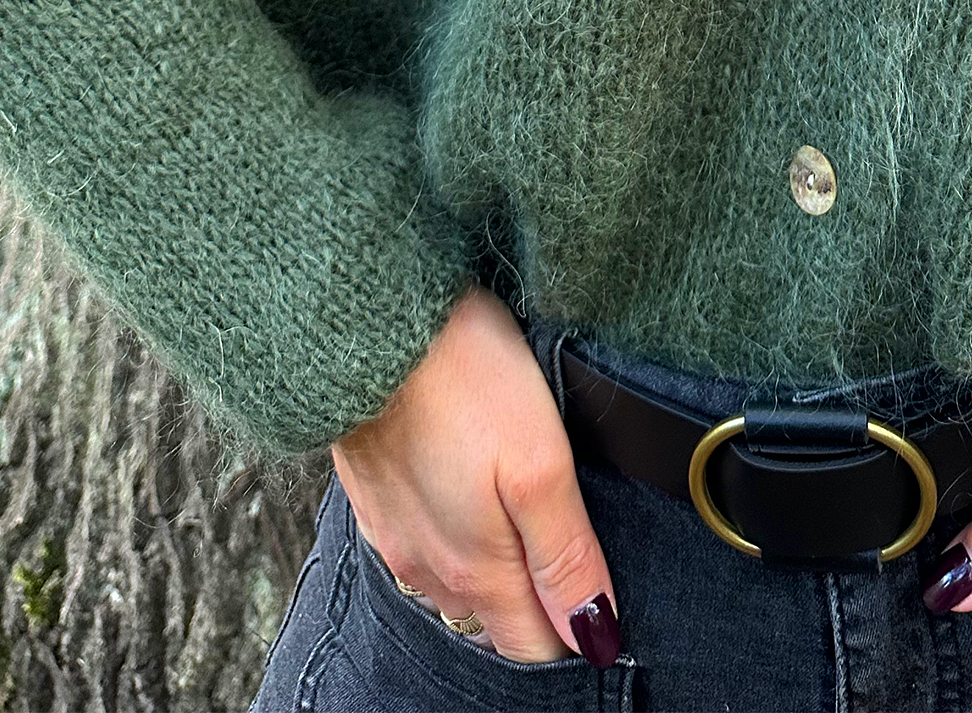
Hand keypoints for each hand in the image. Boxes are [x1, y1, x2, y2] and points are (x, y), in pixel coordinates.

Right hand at [331, 282, 621, 668]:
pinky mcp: (378, 499)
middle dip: (540, 607)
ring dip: (499, 569)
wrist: (365, 323)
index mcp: (478, 573)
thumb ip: (566, 556)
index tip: (606, 600)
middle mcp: (432, 571)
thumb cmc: (462, 380)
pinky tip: (476, 492)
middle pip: (498, 621)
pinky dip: (460, 533)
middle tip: (576, 556)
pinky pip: (428, 542)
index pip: (534, 649)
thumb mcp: (539, 465)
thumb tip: (597, 637)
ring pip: (461, 584)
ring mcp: (398, 536)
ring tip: (530, 521)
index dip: (577, 632)